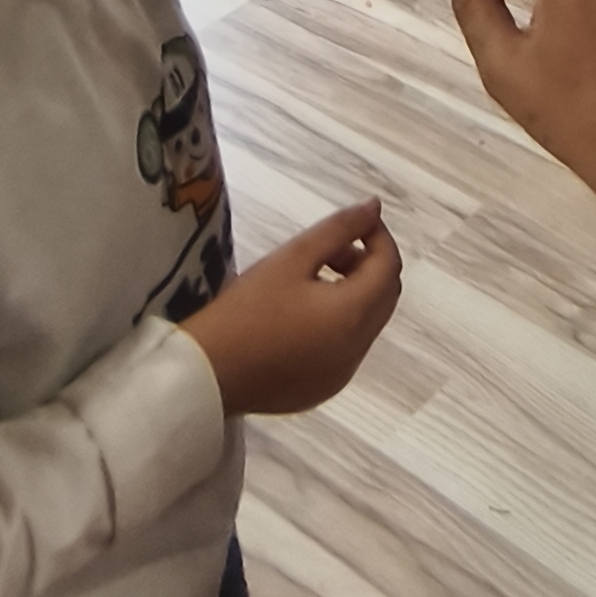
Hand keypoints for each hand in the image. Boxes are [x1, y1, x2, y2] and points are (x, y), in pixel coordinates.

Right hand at [177, 202, 399, 415]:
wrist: (206, 374)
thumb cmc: (246, 310)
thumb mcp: (292, 258)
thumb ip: (338, 229)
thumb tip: (374, 207)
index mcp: (355, 315)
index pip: (390, 266)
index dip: (378, 237)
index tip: (355, 222)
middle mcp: (358, 349)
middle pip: (384, 296)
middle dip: (368, 265)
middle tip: (330, 251)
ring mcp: (342, 374)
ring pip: (366, 323)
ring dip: (353, 294)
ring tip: (310, 278)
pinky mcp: (322, 389)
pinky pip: (346, 349)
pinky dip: (339, 325)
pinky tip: (298, 316)